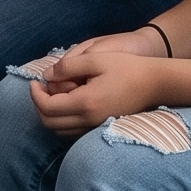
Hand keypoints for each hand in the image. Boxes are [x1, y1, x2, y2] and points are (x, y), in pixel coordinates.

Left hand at [29, 37, 169, 134]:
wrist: (155, 84)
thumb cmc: (127, 67)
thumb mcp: (95, 58)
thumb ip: (67, 66)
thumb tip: (46, 76)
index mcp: (85, 102)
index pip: (47, 107)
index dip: (35, 94)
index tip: (35, 81)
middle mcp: (89, 120)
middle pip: (49, 123)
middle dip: (39, 105)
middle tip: (40, 88)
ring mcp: (96, 127)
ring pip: (60, 131)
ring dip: (50, 114)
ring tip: (54, 93)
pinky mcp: (102, 127)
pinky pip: (73, 131)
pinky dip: (63, 120)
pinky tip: (68, 102)